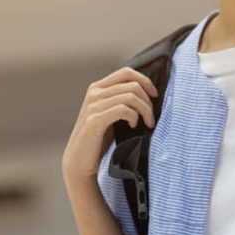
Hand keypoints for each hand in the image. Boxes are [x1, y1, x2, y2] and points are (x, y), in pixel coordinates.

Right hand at [62, 66, 157, 183]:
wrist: (79, 162)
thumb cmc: (99, 139)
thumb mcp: (111, 114)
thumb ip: (121, 100)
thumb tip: (148, 93)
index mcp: (98, 88)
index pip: (126, 72)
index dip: (145, 80)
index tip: (155, 96)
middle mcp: (94, 93)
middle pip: (132, 84)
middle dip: (148, 101)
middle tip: (151, 118)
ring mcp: (93, 105)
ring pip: (130, 96)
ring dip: (144, 110)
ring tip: (147, 124)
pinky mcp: (95, 120)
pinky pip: (123, 109)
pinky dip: (134, 117)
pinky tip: (133, 126)